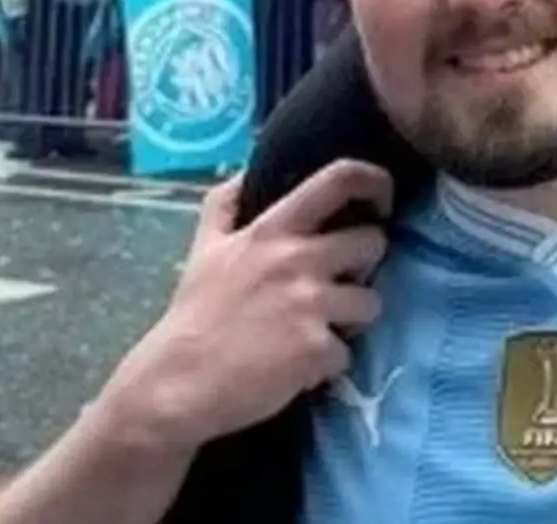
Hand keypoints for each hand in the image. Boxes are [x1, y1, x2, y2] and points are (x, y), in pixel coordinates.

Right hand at [107, 161, 391, 449]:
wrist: (176, 385)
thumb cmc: (193, 315)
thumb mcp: (204, 248)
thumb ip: (225, 205)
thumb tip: (245, 170)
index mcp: (272, 230)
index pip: (340, 179)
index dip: (376, 182)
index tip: (380, 203)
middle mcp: (298, 260)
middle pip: (373, 243)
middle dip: (365, 265)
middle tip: (338, 284)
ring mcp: (311, 305)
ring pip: (371, 302)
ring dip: (350, 319)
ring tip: (316, 330)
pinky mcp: (317, 350)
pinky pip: (347, 353)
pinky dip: (327, 364)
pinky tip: (298, 366)